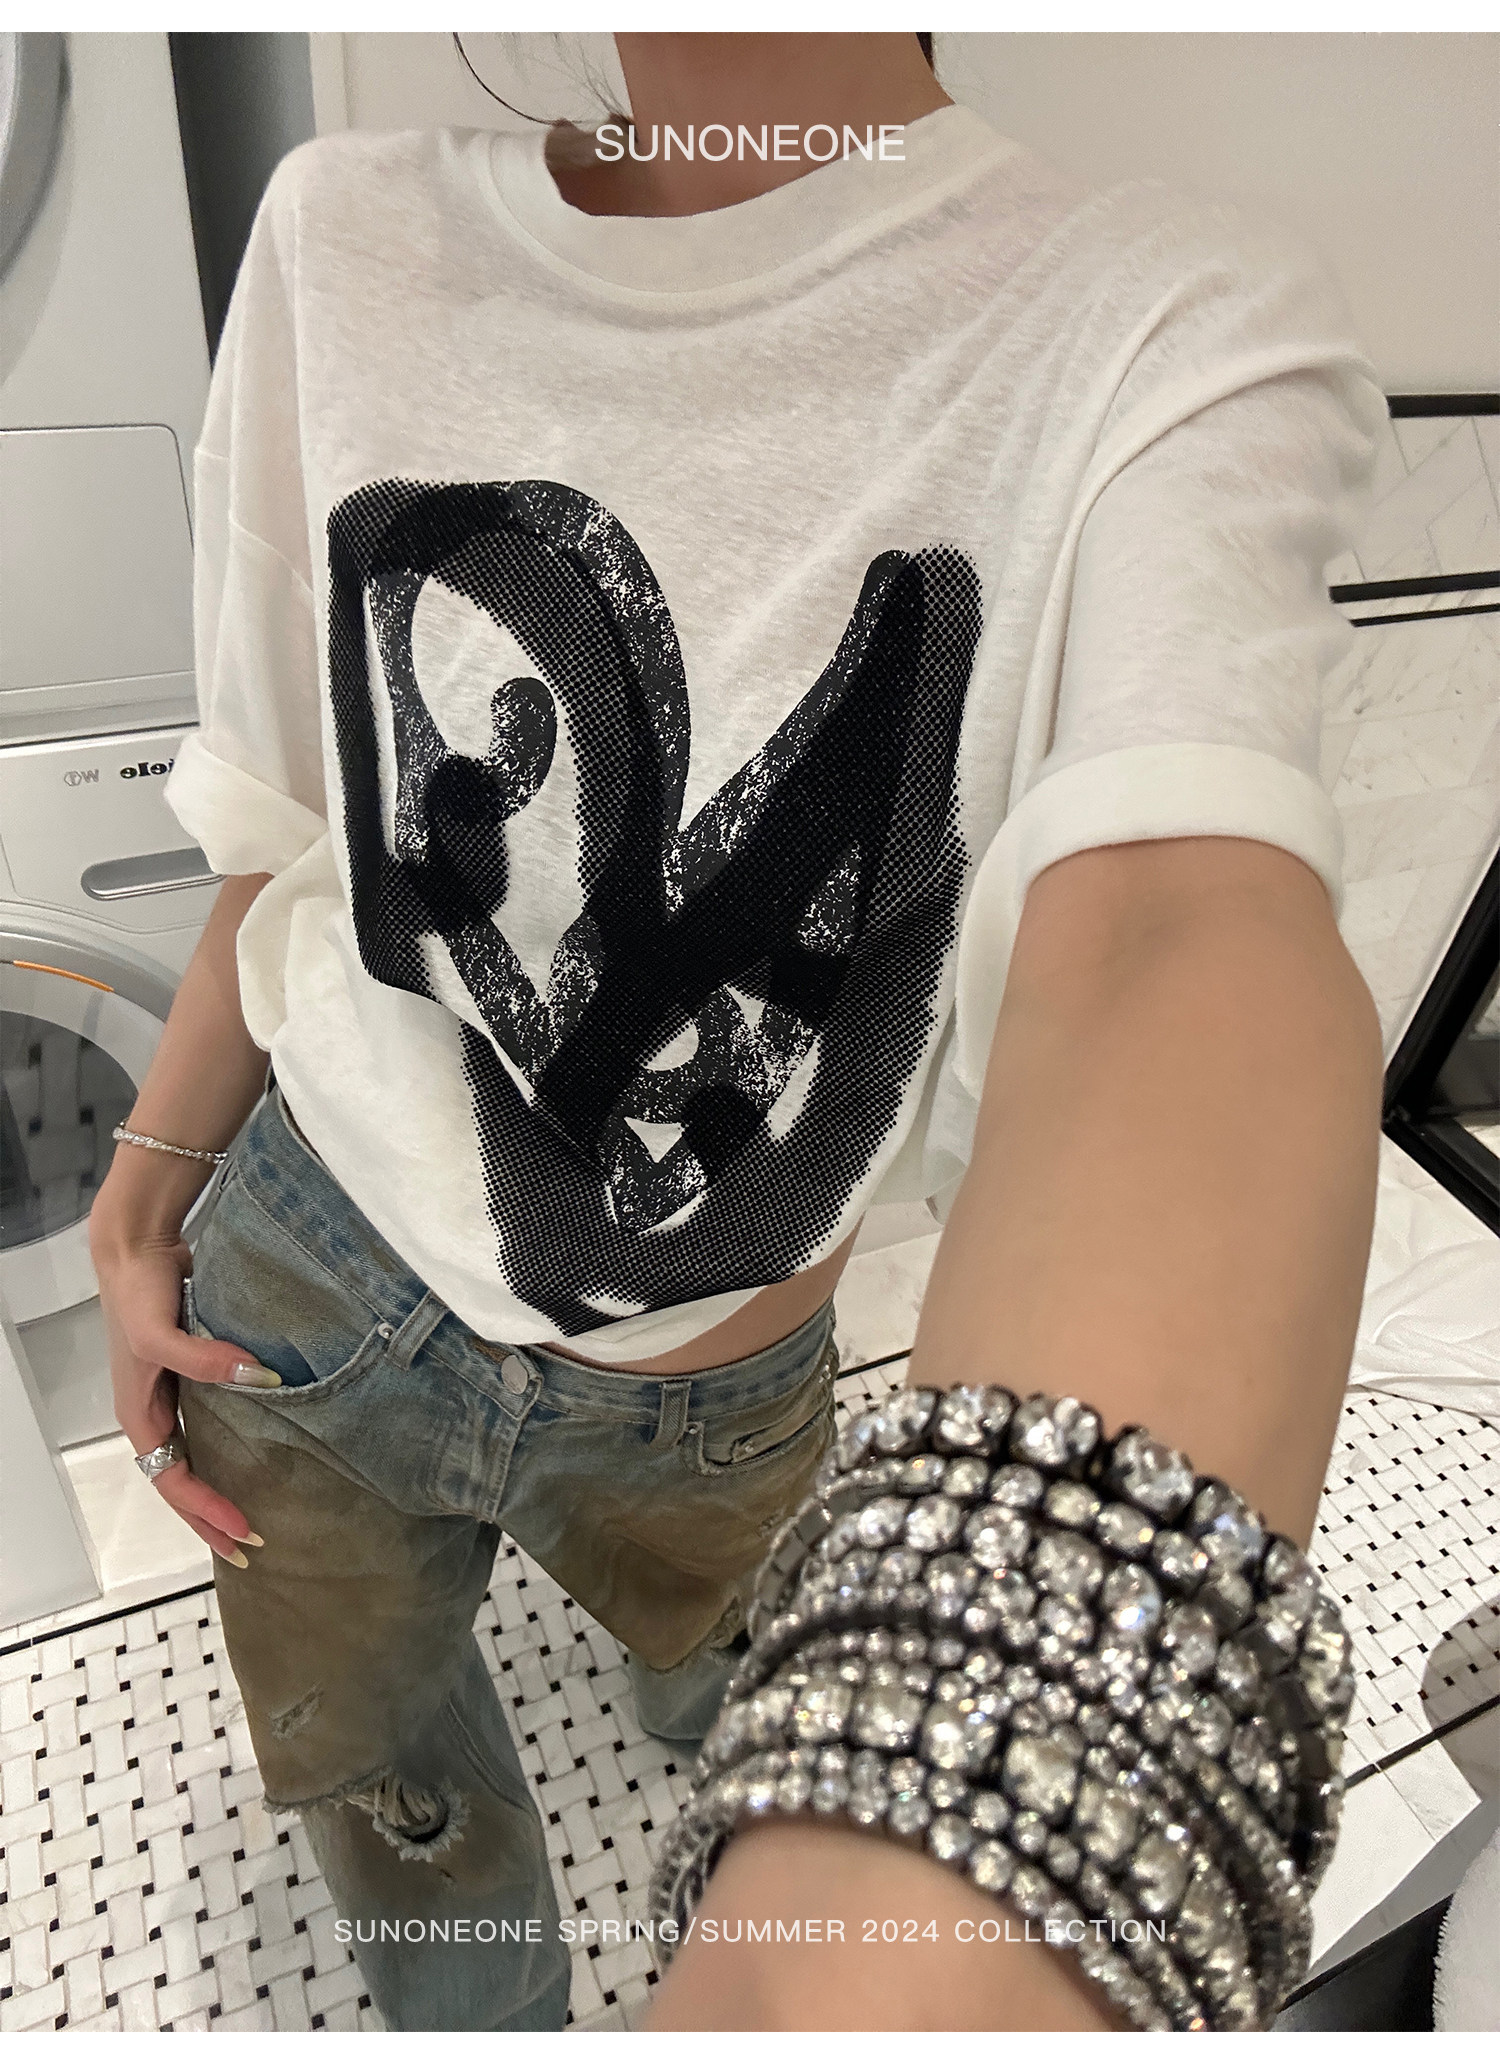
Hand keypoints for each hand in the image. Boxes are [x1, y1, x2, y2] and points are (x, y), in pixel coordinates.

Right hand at [91, 1219, 275, 1566]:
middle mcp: (155, 1412)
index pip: (174, 1483)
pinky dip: (234, 1443)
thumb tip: (262, 1380)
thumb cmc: (138, 1294)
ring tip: (256, 1512)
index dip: (207, 1511)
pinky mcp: (195, 1371)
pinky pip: (215, 1420)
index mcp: (140, 1417)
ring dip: (222, 1486)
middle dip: (212, 1518)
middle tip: (253, 1547)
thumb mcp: (163, 1335)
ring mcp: (174, 1393)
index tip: (245, 1533)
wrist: (139, 1246)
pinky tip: (262, 1448)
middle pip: (184, 1481)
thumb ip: (207, 1362)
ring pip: (199, 1454)